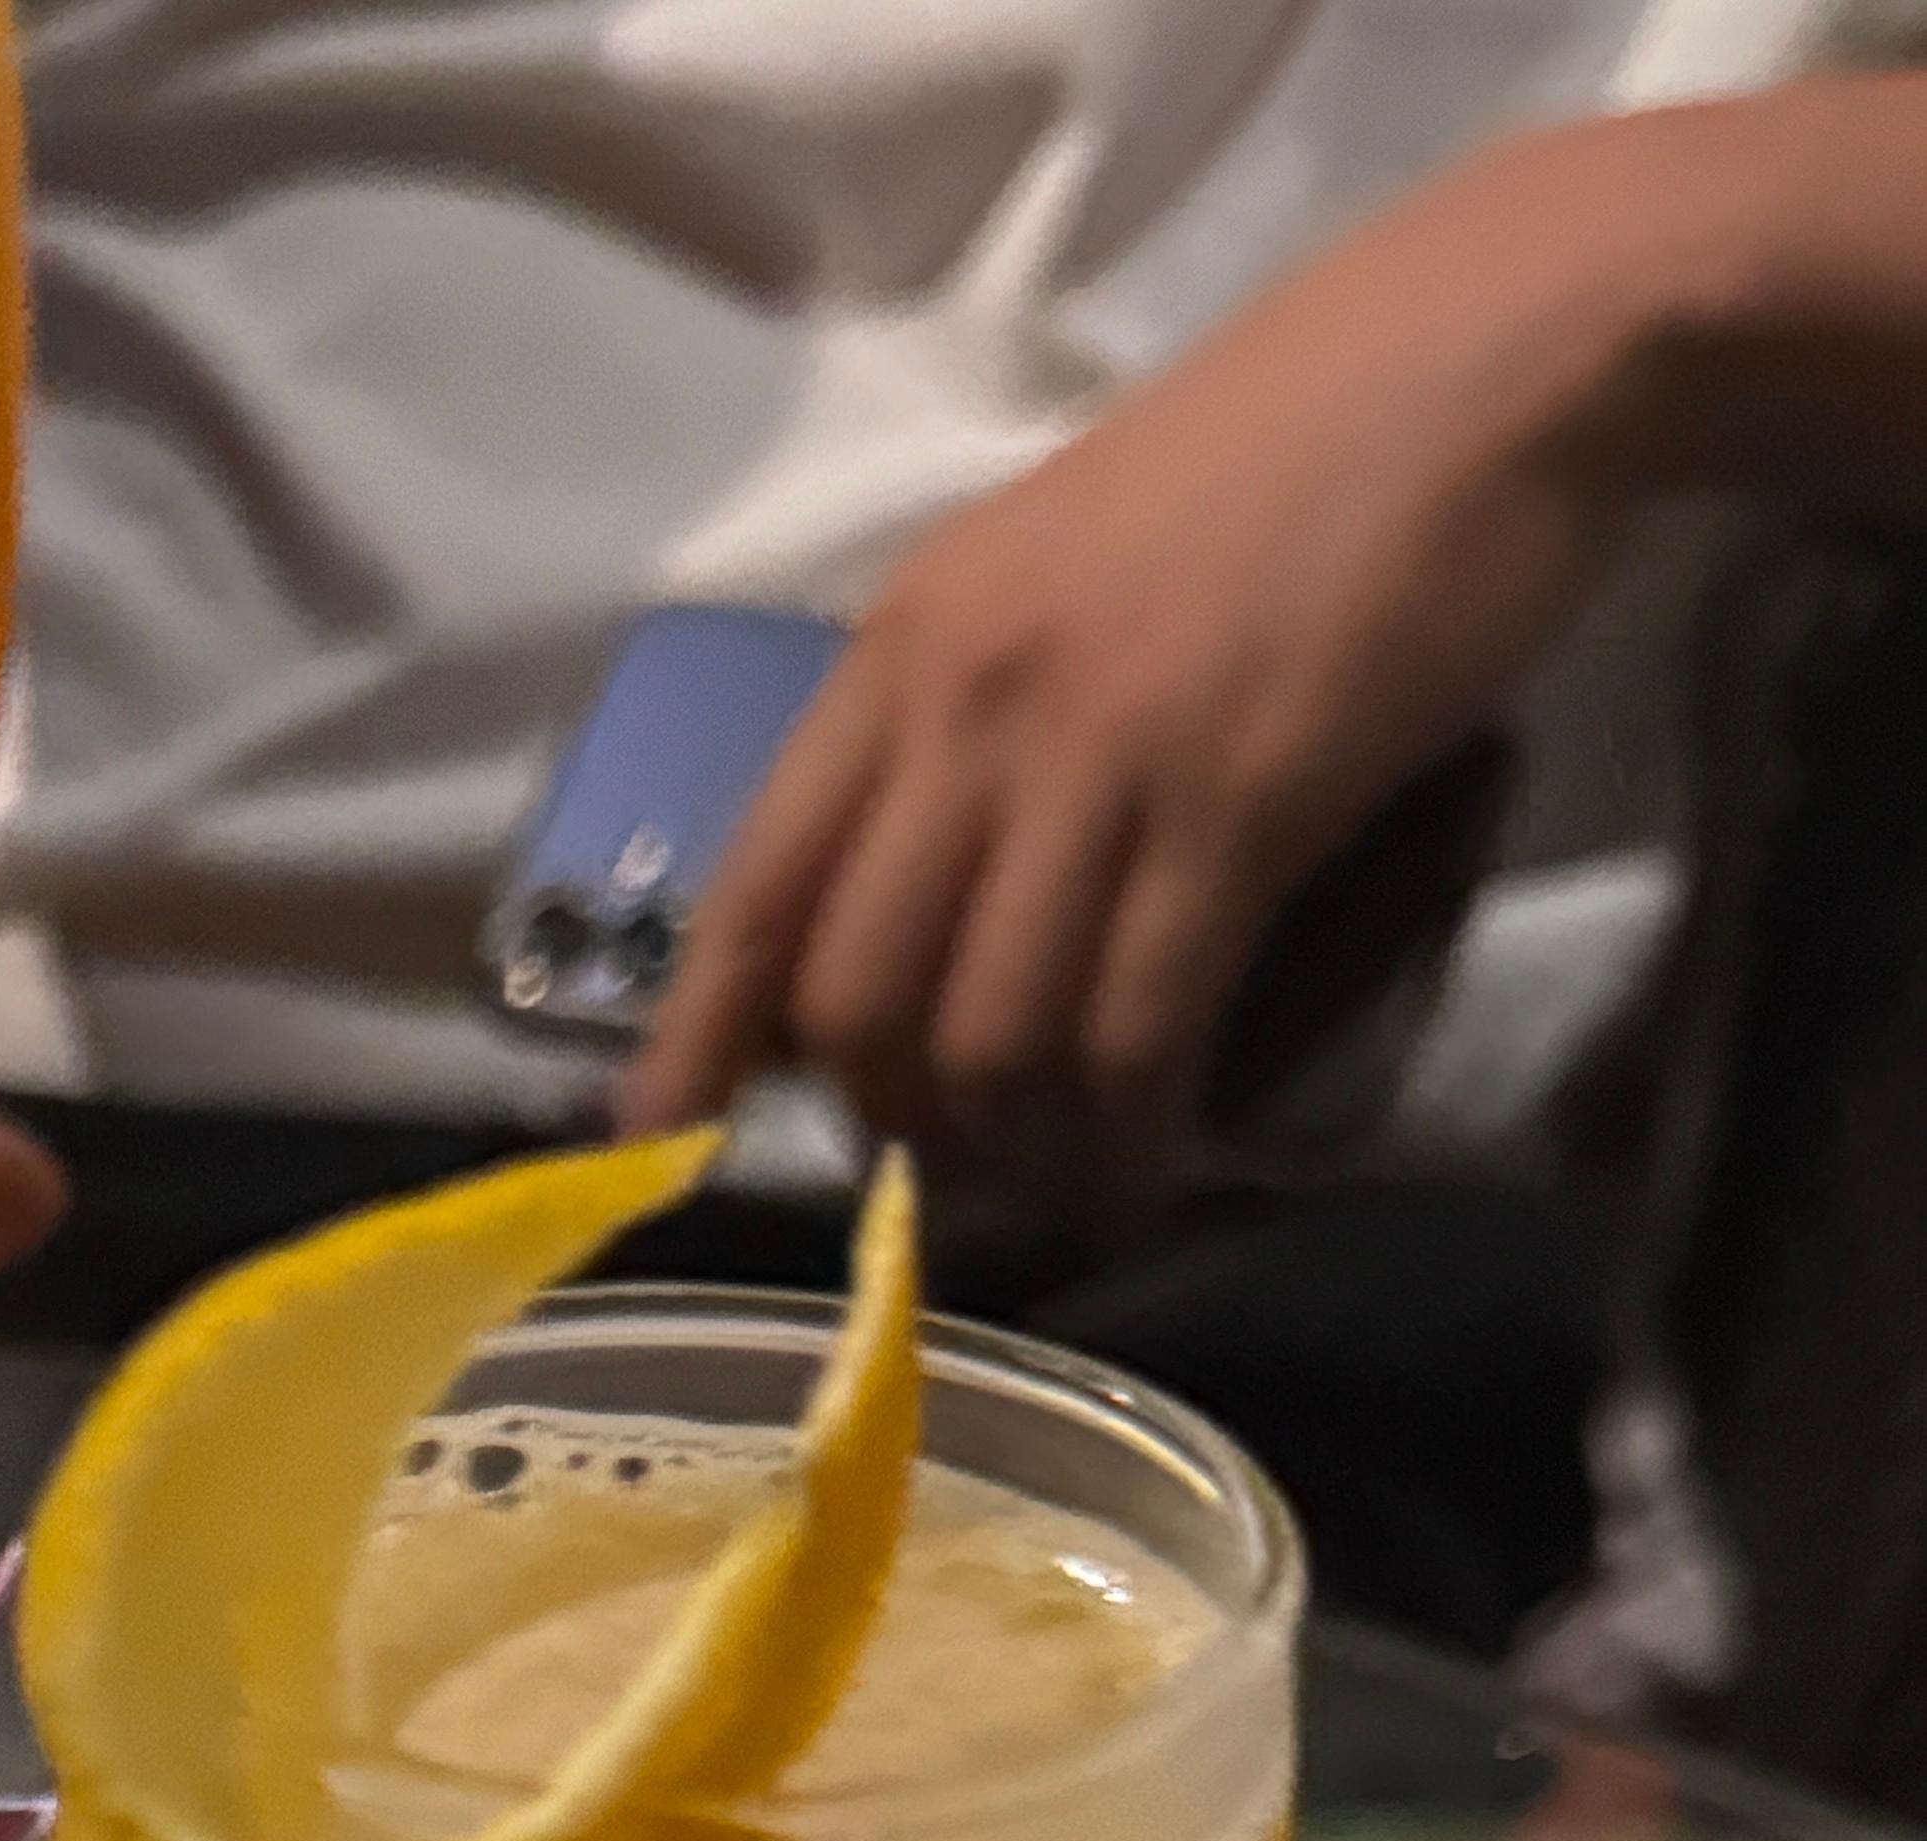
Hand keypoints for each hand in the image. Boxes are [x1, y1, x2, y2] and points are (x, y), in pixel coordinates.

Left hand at [623, 113, 1678, 1186]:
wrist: (1488, 352)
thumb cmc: (1281, 458)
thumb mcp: (1054, 566)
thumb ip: (963, 716)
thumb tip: (910, 903)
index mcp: (907, 643)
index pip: (755, 885)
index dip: (698, 1040)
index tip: (668, 1144)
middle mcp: (970, 704)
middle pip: (858, 999)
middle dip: (895, 1120)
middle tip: (963, 1162)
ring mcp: (1098, 757)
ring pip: (989, 1040)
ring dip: (1020, 1148)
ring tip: (1071, 1173)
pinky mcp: (1236, 808)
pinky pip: (1134, 1031)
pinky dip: (1130, 1130)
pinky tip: (1151, 1161)